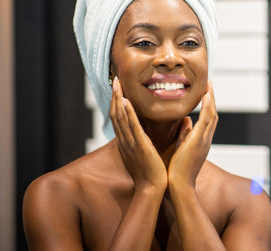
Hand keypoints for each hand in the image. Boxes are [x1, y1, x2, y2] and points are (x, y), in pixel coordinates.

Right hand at [110, 77, 167, 192]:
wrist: (152, 190)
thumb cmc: (152, 174)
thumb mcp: (147, 154)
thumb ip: (148, 141)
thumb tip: (155, 130)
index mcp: (127, 143)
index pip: (120, 120)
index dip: (118, 104)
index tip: (119, 90)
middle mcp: (125, 141)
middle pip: (116, 115)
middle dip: (115, 97)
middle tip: (116, 81)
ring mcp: (130, 144)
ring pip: (121, 118)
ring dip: (119, 100)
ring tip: (118, 85)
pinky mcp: (139, 146)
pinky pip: (131, 127)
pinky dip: (127, 113)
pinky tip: (126, 101)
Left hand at [167, 81, 217, 188]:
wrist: (178, 186)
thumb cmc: (177, 171)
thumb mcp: (182, 148)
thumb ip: (185, 134)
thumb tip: (186, 120)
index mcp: (201, 142)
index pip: (207, 120)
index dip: (208, 106)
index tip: (205, 93)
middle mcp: (206, 139)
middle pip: (213, 115)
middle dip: (212, 99)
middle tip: (210, 84)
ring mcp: (205, 139)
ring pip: (212, 114)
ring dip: (211, 99)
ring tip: (209, 85)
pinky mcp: (199, 140)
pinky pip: (206, 119)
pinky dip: (208, 107)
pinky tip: (206, 95)